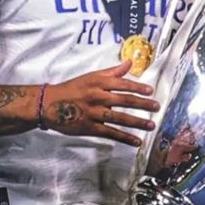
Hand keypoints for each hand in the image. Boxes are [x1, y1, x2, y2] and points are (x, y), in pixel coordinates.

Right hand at [42, 61, 159, 145]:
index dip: (138, 87)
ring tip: (151, 125)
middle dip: (143, 104)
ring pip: (119, 117)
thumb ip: (112, 72)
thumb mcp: (90, 76)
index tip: (151, 91)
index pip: (122, 84)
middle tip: (156, 107)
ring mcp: (94, 113)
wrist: (48, 104)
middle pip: (124, 100)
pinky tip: (137, 141)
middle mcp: (97, 96)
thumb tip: (129, 63)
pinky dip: (124, 137)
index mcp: (98, 82)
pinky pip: (110, 133)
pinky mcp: (90, 127)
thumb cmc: (71, 89)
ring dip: (137, 122)